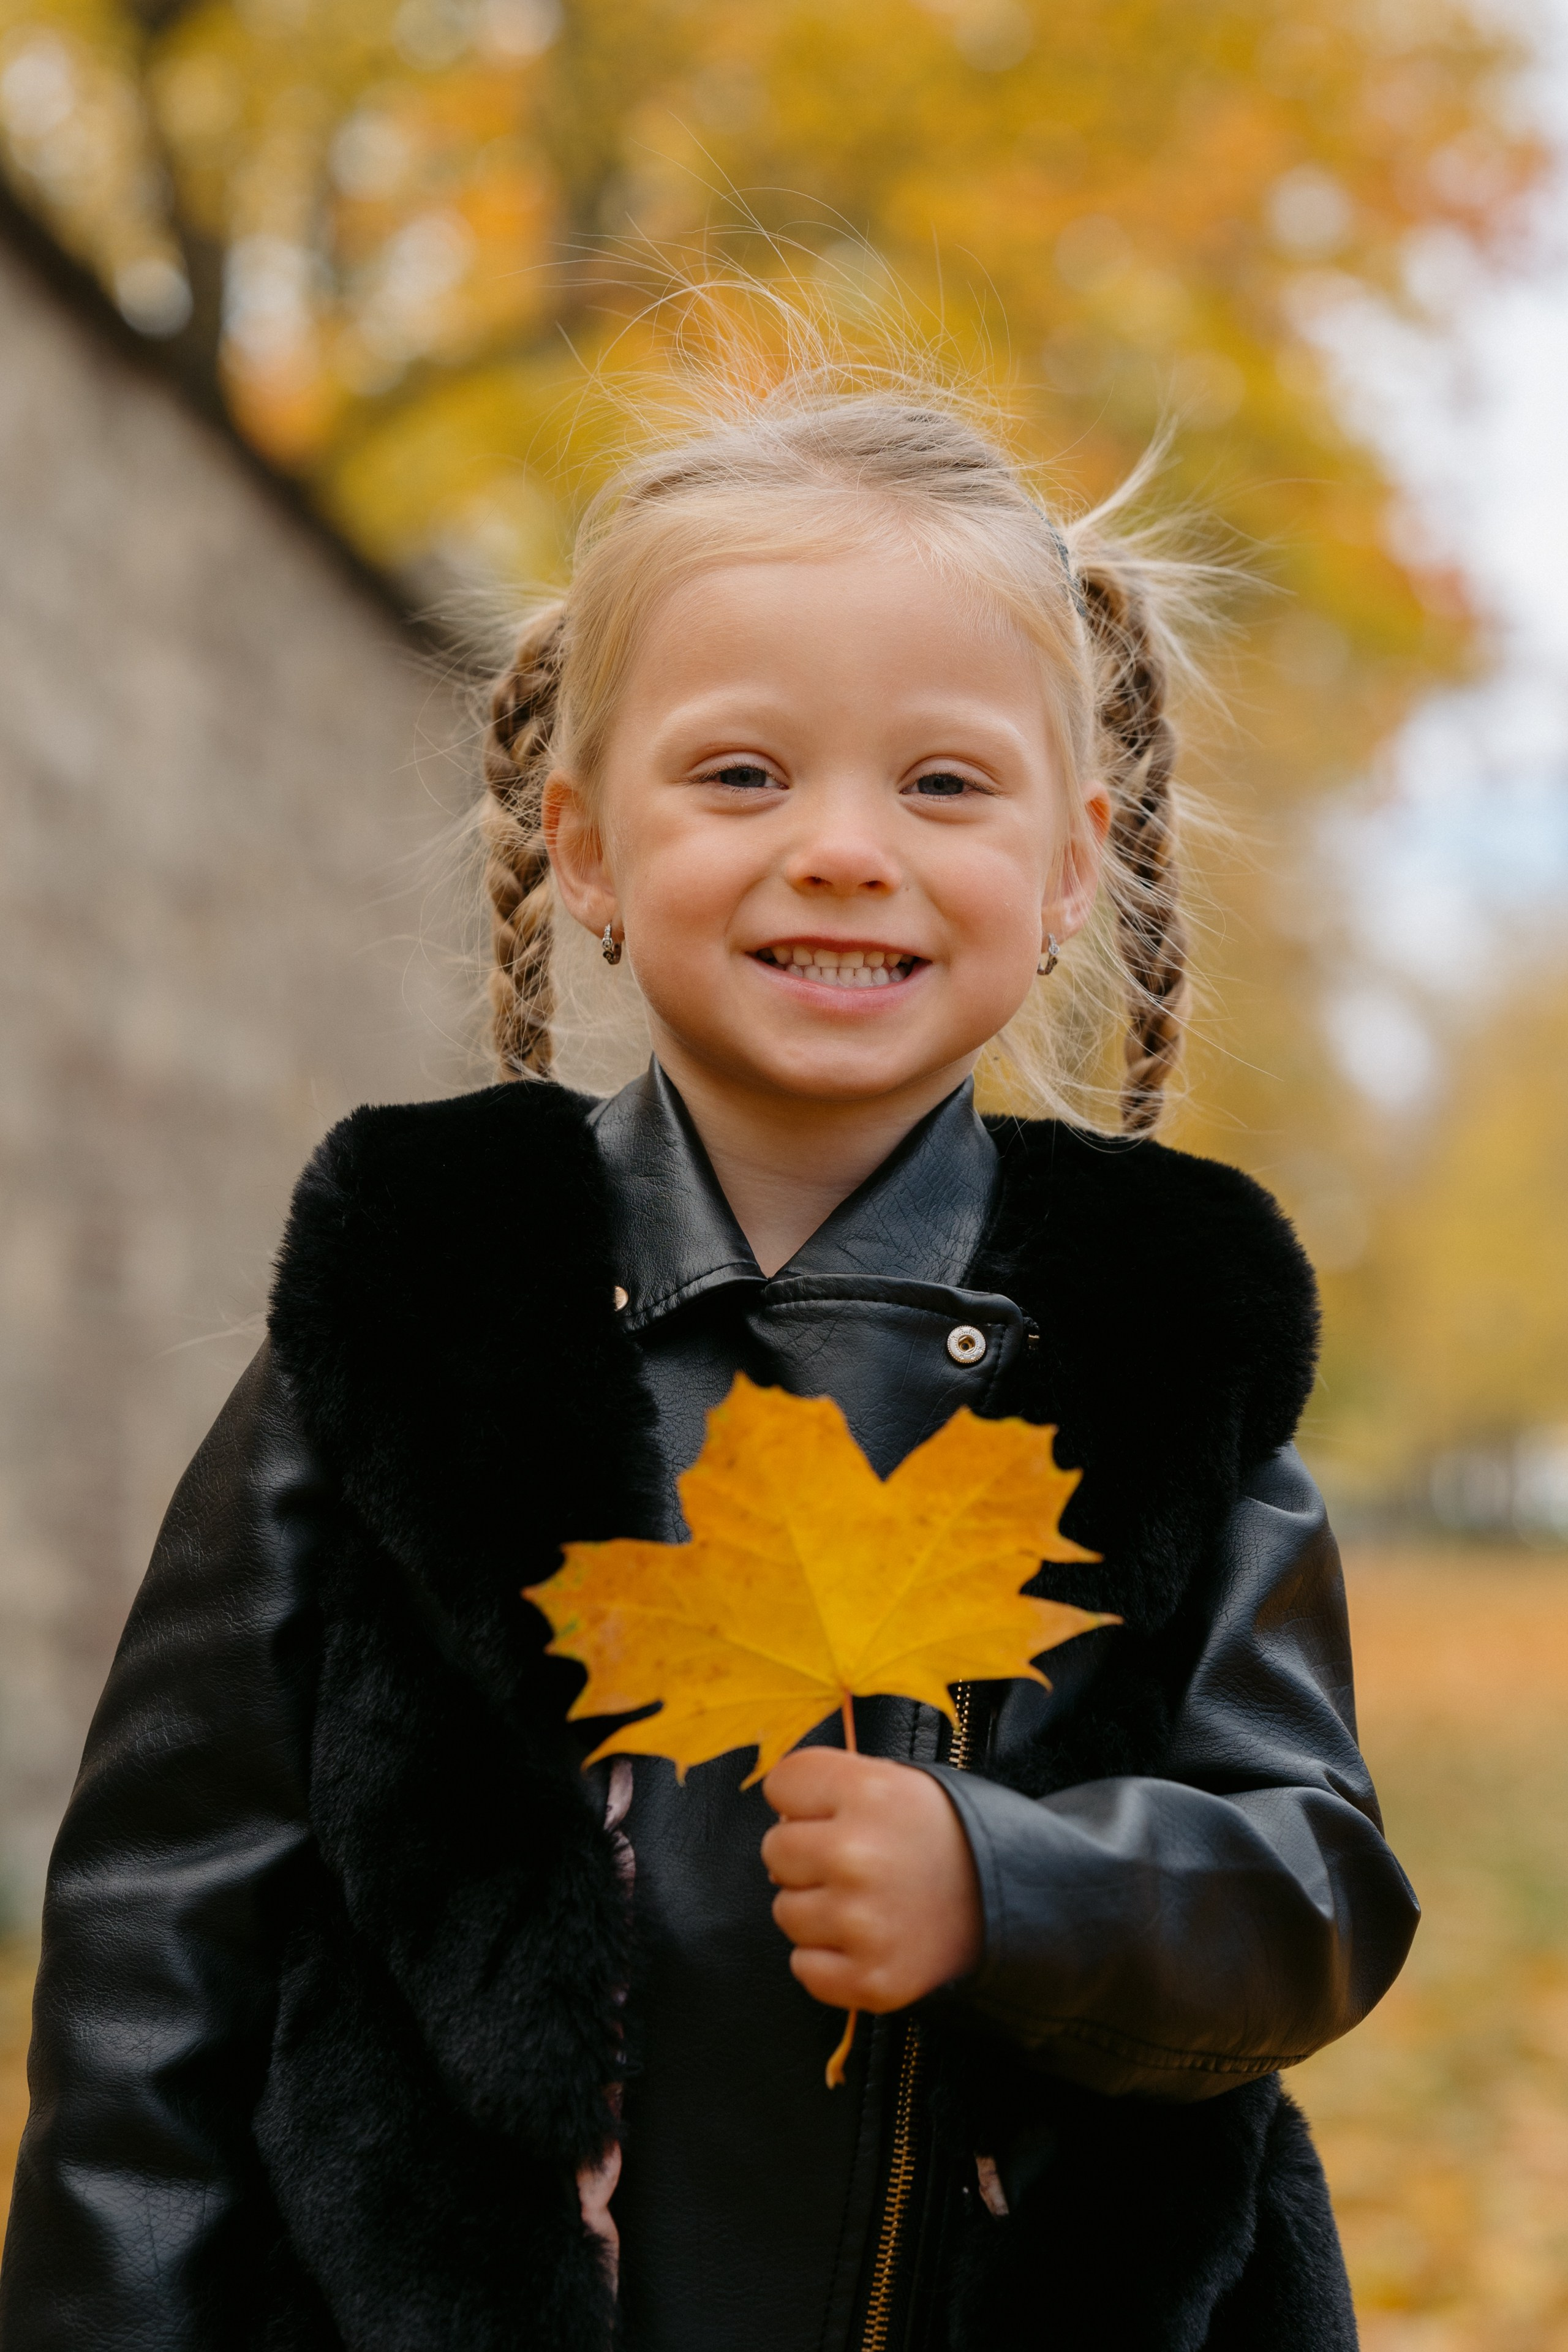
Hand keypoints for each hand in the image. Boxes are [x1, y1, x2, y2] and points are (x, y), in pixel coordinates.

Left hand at [760, 1747, 982, 2012]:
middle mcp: (857, 1855)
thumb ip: (835, 1785)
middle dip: (806, 1857)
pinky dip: (828, 1960)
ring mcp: (862, 1923)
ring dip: (817, 1909)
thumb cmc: (948, 1838)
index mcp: (867, 1793)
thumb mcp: (900, 1782)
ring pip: (786, 1912)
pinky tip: (868, 1940)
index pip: (781, 1785)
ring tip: (868, 1901)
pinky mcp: (870, 1980)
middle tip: (856, 1862)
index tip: (832, 1812)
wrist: (1011, 1908)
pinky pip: (803, 1967)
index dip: (803, 1799)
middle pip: (775, 1851)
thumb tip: (778, 1821)